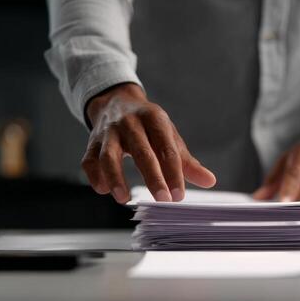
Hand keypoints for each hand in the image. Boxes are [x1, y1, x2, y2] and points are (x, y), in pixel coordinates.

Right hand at [82, 83, 215, 203]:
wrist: (116, 101)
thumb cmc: (149, 126)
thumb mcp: (170, 137)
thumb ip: (187, 162)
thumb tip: (210, 181)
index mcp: (154, 119)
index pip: (166, 148)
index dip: (174, 173)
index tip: (179, 195)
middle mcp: (130, 123)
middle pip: (141, 151)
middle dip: (153, 177)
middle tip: (163, 199)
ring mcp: (109, 132)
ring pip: (109, 155)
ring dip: (116, 177)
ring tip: (124, 199)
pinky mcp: (92, 141)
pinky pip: (89, 159)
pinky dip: (94, 175)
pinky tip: (103, 190)